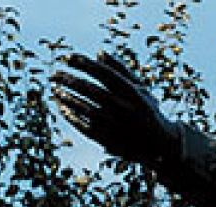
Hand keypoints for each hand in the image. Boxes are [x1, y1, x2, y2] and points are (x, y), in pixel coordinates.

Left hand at [51, 52, 178, 164]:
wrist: (161, 146)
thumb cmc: (147, 111)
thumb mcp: (141, 89)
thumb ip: (121, 70)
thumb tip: (99, 53)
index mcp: (134, 94)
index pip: (104, 73)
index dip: (84, 63)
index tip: (68, 57)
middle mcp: (125, 109)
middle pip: (91, 90)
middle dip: (69, 80)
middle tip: (54, 74)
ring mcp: (117, 126)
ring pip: (86, 108)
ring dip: (68, 98)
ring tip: (56, 90)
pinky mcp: (111, 141)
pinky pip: (85, 127)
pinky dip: (72, 117)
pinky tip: (63, 108)